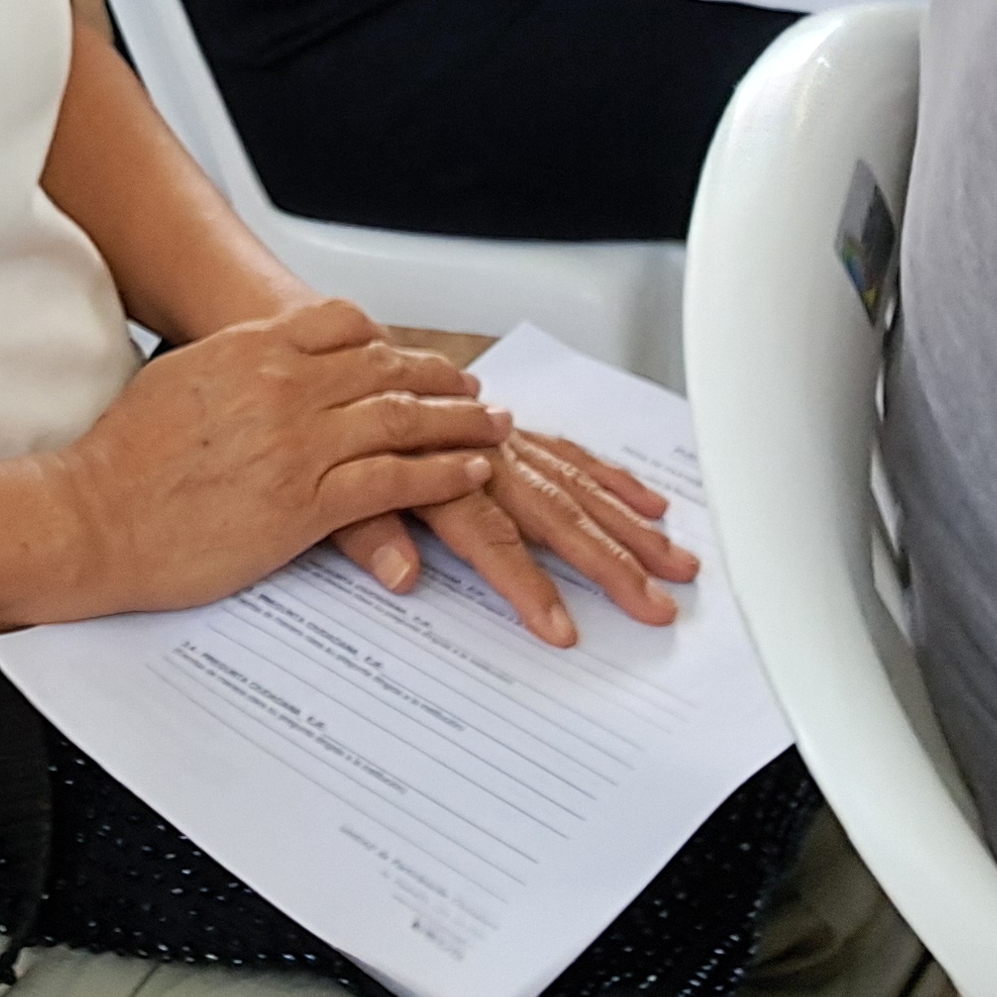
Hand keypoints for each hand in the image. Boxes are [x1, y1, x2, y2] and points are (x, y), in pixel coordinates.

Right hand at [45, 297, 502, 620]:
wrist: (91, 517)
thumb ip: (231, 366)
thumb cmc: (120, 461)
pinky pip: (394, 480)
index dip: (388, 339)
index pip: (342, 324)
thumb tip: (256, 366)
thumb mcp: (178, 380)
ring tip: (493, 426)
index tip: (412, 353)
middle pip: (385, 368)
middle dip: (440, 377)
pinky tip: (467, 472)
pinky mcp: (304, 503)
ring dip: (459, 422)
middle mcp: (281, 386)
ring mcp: (297, 444)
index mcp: (248, 349)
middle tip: (474, 388)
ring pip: (402, 419)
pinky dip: (440, 474)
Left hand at [334, 430, 695, 645]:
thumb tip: (402, 575)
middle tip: (657, 606)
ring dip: (628, 525)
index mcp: (433, 472)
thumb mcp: (322, 495)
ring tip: (675, 560)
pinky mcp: (509, 432)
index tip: (564, 631)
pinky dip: (612, 479)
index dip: (529, 587)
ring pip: (574, 483)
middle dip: (612, 562)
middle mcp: (477, 453)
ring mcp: (500, 442)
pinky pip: (569, 454)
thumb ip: (366, 530)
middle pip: (554, 513)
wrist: (325, 364)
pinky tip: (648, 504)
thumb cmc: (320, 436)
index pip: (491, 539)